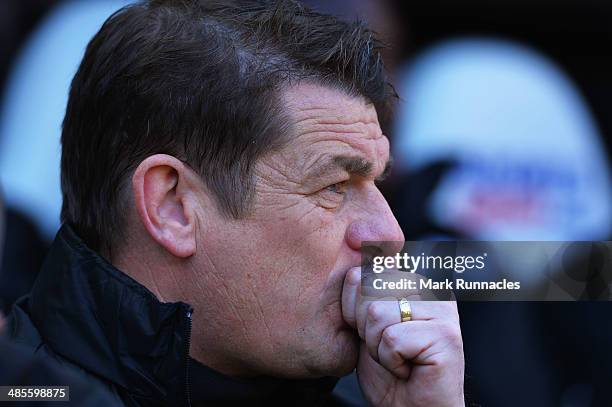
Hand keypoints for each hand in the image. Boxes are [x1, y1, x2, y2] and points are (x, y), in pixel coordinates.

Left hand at [342, 267, 464, 406]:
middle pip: (367, 292)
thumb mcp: (366, 324)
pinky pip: (392, 339)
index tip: (375, 333)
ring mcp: (443, 310)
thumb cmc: (388, 371)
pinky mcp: (446, 335)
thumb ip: (364, 291)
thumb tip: (359, 260)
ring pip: (377, 314)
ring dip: (378, 347)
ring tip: (399, 358)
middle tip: (389, 349)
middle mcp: (432, 289)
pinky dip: (391, 361)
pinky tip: (409, 368)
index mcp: (412, 282)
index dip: (354, 312)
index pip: (361, 275)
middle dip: (366, 330)